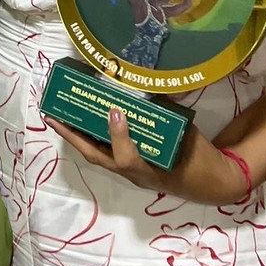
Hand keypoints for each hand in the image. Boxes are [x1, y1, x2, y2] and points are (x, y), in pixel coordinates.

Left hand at [45, 111, 249, 205]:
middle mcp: (135, 171)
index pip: (127, 159)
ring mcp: (130, 169)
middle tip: (53, 115)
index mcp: (151, 168)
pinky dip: (92, 136)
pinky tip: (82, 118)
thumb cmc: (199, 157)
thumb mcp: (189, 136)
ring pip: (98, 154)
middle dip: (74, 136)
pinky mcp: (131, 164)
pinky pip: (106, 150)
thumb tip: (156, 84)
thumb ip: (171, 113)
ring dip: (77, 135)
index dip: (119, 136)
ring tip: (59, 114)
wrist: (211, 180)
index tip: (115, 111)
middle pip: (97, 157)